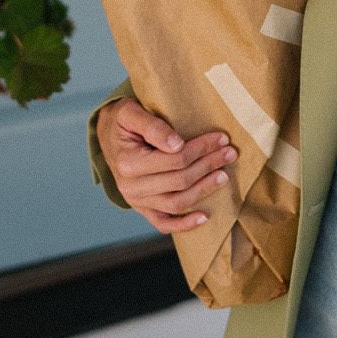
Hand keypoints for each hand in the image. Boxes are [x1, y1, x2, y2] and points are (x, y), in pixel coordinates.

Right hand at [95, 97, 237, 235]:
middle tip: (229, 153)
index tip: (221, 138)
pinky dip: (184, 224)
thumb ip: (153, 126)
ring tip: (223, 175)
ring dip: (204, 190)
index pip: (174, 159)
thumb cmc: (122, 122)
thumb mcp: (131, 112)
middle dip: (208, 165)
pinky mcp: (142, 209)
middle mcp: (130, 187)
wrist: (107, 136)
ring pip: (177, 202)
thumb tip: (178, 144)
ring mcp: (136, 201)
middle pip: (180, 180)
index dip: (201, 149)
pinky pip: (163, 224)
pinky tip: (204, 216)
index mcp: (128, 162)